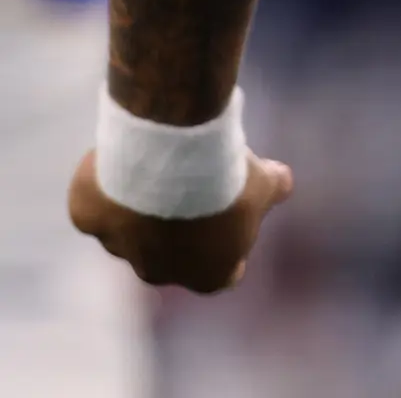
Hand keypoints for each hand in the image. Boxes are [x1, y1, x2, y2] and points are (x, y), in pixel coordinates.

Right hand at [68, 150, 292, 293]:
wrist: (172, 157)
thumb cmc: (225, 178)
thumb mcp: (264, 181)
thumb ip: (274, 186)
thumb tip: (282, 181)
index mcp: (209, 274)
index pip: (223, 272)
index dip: (228, 247)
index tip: (232, 217)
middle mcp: (160, 272)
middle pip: (173, 251)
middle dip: (182, 221)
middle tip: (194, 179)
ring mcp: (119, 247)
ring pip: (131, 226)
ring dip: (143, 201)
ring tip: (161, 160)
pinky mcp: (88, 217)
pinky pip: (97, 201)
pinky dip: (108, 181)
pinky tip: (126, 157)